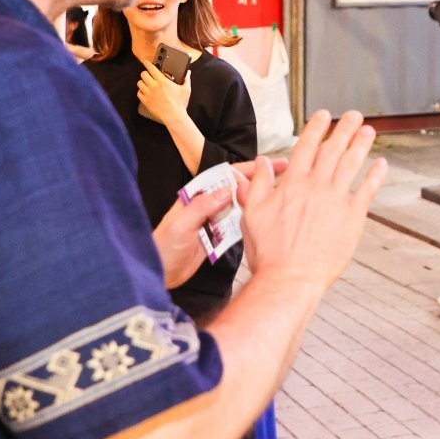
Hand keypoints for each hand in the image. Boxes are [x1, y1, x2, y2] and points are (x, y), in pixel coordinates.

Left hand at [137, 61, 191, 125]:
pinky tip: (145, 92)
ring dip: (142, 82)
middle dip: (145, 73)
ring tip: (146, 83)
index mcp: (163, 81)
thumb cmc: (180, 103)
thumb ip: (186, 79)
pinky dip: (141, 91)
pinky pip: (138, 93)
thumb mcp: (186, 90)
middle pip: (143, 74)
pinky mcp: (146, 101)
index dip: (147, 63)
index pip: (151, 68)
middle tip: (148, 74)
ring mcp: (148, 94)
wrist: (174, 117)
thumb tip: (188, 72)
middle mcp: (154, 86)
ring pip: (139, 83)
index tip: (146, 62)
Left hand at [150, 158, 290, 288]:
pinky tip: (263, 220)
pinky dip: (248, 222)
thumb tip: (227, 190)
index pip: (224, 175)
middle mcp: (206, 205)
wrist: (157, 274)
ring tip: (278, 196)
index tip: (266, 163)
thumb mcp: (181, 225)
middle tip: (282, 172)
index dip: (247, 168)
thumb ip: (202, 207)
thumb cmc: (162, 248)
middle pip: (236, 188)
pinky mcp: (216, 237)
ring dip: (256, 201)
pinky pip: (236, 227)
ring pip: (239, 207)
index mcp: (196, 195)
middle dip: (258, 179)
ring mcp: (212, 221)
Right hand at [240, 110, 385, 290]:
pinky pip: (367, 190)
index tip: (324, 116)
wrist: (290, 278)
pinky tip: (381, 164)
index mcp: (292, 184)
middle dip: (344, 129)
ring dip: (361, 144)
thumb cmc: (270, 253)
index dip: (316, 128)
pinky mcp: (352, 217)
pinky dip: (375, 175)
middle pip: (333, 149)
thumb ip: (259, 185)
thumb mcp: (252, 214)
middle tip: (354, 116)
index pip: (306, 146)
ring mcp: (336, 200)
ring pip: (351, 164)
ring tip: (368, 131)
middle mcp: (315, 186)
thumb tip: (262, 163)